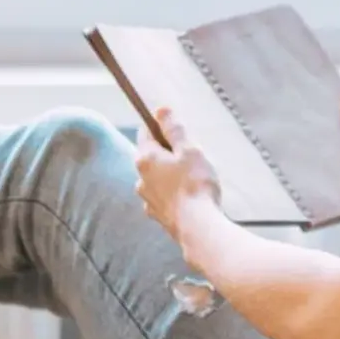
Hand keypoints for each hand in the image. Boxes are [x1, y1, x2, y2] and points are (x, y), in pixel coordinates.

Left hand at [135, 108, 222, 250]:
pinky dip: (173, 194)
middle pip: (151, 156)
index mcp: (145, 158)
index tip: (174, 126)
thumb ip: (174, 129)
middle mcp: (140, 178)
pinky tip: (189, 197)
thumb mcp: (189, 149)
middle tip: (191, 155)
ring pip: (156, 178)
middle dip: (168, 152)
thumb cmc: (195, 185)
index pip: (145, 132)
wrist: (199, 228)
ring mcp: (148, 199)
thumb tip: (160, 110)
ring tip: (193, 178)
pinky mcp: (158, 215)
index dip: (160, 126)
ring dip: (170, 174)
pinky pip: (163, 197)